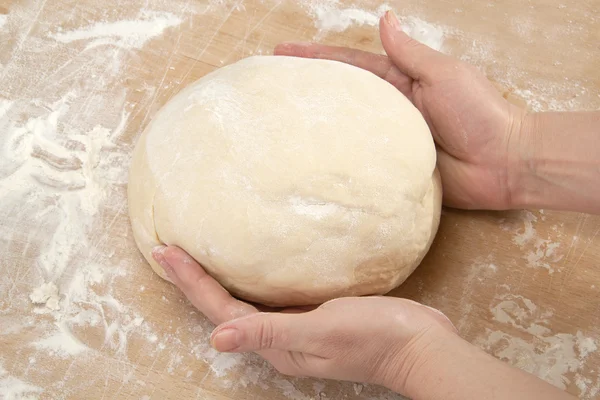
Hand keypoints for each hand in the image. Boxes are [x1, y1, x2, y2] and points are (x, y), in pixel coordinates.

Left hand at [152, 245, 457, 395]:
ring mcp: (296, 326)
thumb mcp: (320, 333)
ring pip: (244, 301)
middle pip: (223, 306)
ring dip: (216, 279)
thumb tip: (216, 341)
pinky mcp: (313, 315)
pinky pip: (269, 295)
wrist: (418, 343)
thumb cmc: (373, 337)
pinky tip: (250, 263)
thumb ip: (269, 332)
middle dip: (194, 279)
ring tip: (195, 255)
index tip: (166, 251)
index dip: (191, 282)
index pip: (220, 311)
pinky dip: (250, 278)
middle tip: (168, 248)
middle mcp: (278, 337)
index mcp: (275, 343)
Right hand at [275, 11, 527, 209]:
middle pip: (342, 96)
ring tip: (280, 122)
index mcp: (401, 81)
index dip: (317, 57)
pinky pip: (362, 163)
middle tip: (270, 86)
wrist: (503, 163)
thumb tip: (385, 17)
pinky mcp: (393, 169)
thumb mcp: (442, 74)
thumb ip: (409, 52)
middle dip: (308, 88)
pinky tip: (314, 161)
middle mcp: (391, 109)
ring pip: (347, 131)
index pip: (351, 64)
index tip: (283, 53)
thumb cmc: (478, 113)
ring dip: (317, 125)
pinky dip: (340, 160)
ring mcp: (390, 140)